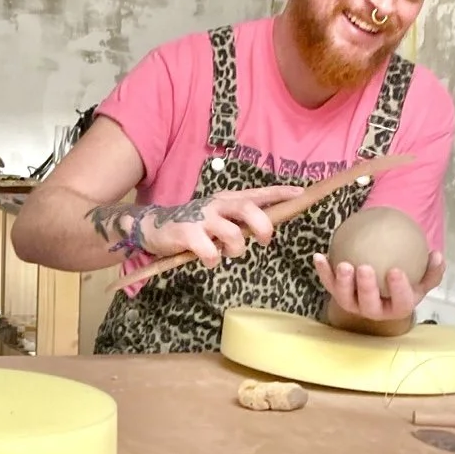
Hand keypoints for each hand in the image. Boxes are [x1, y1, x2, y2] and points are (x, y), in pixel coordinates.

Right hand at [131, 184, 303, 265]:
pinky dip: (212, 260)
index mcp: (226, 200)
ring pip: (233, 235)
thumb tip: (267, 227)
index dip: (279, 194)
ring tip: (227, 254)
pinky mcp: (187, 233)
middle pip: (249, 209)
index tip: (300, 194)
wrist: (154, 226)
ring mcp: (201, 218)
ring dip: (235, 250)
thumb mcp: (218, 216)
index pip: (257, 194)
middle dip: (263, 226)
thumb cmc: (194, 224)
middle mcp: (216, 205)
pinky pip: (210, 252)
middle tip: (264, 241)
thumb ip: (239, 219)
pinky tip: (207, 260)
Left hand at [313, 250, 444, 322]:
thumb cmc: (403, 284)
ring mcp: (352, 304)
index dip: (398, 289)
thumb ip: (432, 270)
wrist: (380, 289)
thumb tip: (437, 255)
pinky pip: (327, 283)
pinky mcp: (336, 294)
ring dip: (342, 281)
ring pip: (344, 297)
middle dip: (366, 287)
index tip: (396, 270)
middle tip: (365, 268)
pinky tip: (319, 256)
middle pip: (369, 304)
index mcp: (397, 308)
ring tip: (343, 264)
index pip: (400, 303)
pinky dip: (323, 270)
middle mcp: (373, 311)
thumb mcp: (422, 280)